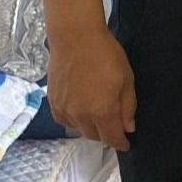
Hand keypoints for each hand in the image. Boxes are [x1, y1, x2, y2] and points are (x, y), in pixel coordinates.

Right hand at [46, 26, 135, 150]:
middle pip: (95, 136)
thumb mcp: (126, 79)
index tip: (125, 144)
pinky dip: (74, 119)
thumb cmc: (105, 54)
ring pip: (79, 129)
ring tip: (97, 113)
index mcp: (102, 111)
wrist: (75, 38)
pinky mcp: (53, 102)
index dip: (120, 143)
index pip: (112, 138)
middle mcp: (81, 115)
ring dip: (89, 126)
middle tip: (113, 124)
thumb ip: (128, 107)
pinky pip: (64, 120)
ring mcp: (65, 109)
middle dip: (106, 134)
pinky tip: (80, 109)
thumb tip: (128, 127)